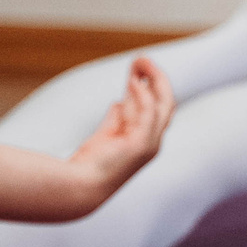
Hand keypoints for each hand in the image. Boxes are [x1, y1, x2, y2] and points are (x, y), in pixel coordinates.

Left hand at [65, 58, 174, 201]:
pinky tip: (133, 81)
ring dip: (153, 79)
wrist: (80, 186)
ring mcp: (150, 145)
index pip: (156, 109)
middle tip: (143, 59)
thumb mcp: (105, 135)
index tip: (136, 70)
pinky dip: (143, 94)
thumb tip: (120, 102)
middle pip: (166, 104)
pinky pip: (148, 113)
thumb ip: (115, 119)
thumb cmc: (88, 166)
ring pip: (163, 104)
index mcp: (145, 141)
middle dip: (157, 79)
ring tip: (140, 61)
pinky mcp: (142, 145)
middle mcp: (153, 143)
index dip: (149, 87)